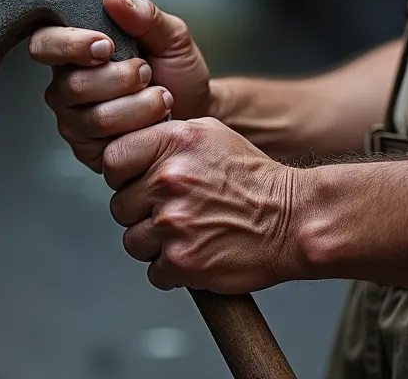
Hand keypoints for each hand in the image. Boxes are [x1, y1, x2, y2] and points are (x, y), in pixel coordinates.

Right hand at [27, 0, 211, 171]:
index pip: (44, 43)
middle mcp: (67, 84)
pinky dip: (139, 128)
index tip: (105, 46)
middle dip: (120, 78)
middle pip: (72, 84)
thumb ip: (144, 15)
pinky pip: (106, 142)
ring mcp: (75, 119)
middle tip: (146, 71)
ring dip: (138, 105)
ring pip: (94, 116)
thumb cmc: (176, 71)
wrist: (197, 110)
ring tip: (159, 95)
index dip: (70, 45)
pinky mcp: (88, 148)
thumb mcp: (170, 35)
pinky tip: (153, 120)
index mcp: (75, 49)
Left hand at [102, 118, 305, 293]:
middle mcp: (168, 180)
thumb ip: (165, 136)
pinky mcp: (181, 260)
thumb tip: (131, 143)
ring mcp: (172, 222)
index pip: (113, 161)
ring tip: (188, 234)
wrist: (294, 219)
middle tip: (175, 213)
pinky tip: (196, 254)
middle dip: (141, 213)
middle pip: (120, 206)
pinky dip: (172, 271)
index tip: (137, 184)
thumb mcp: (210, 135)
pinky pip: (154, 271)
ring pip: (133, 241)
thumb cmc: (255, 181)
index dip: (122, 177)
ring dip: (155, 244)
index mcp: (172, 143)